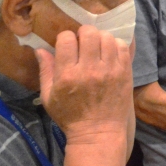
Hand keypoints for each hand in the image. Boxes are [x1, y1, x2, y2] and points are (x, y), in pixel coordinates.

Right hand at [38, 25, 134, 148]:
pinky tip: (110, 52)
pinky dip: (116, 45)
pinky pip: (123, 47)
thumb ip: (45, 71)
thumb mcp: (49, 97)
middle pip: (89, 34)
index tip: (67, 44)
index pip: (67, 39)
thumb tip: (40, 49)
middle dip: (84, 33)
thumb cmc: (70, 116)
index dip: (66, 38)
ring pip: (107, 37)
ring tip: (97, 47)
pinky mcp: (125, 72)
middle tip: (83, 41)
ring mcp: (110, 70)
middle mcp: (90, 69)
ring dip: (101, 38)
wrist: (98, 132)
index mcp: (68, 75)